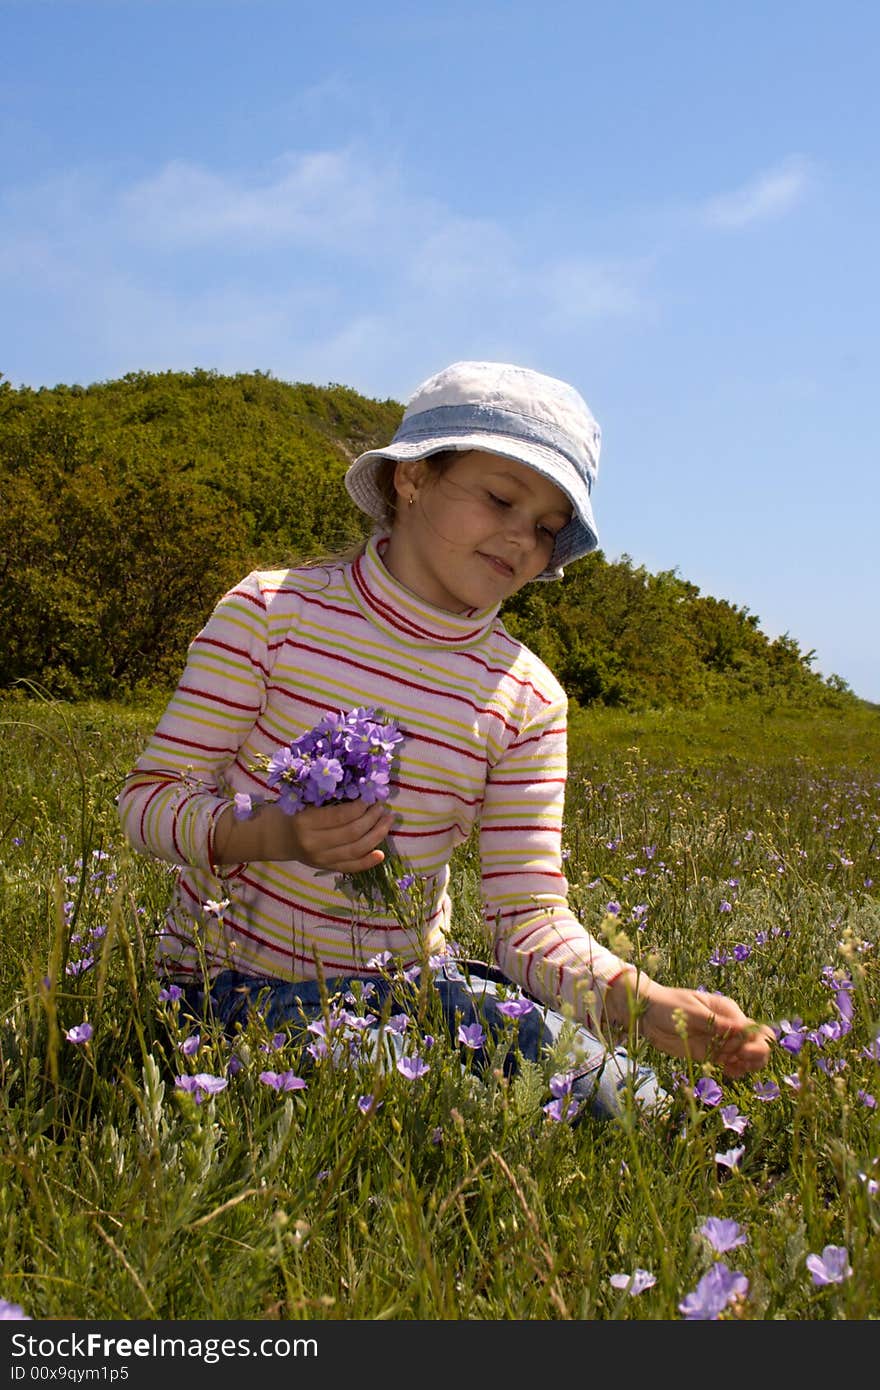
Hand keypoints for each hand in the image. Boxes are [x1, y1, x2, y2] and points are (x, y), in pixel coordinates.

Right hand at [214, 797, 395, 871]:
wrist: (271, 837)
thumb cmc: (288, 811)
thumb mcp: (302, 799)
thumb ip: (326, 796)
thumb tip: (360, 789)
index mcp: (305, 821)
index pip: (341, 816)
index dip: (360, 806)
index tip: (370, 796)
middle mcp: (313, 843)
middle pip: (352, 833)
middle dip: (372, 818)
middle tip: (382, 806)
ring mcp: (319, 858)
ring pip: (355, 850)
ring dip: (376, 835)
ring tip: (387, 821)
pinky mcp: (324, 867)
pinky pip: (350, 867)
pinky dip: (367, 862)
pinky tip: (381, 854)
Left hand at [608, 975, 773, 1077]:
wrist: (647, 1016)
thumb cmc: (667, 1006)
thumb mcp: (690, 1011)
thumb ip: (714, 1022)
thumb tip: (742, 1028)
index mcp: (728, 1010)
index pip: (753, 1029)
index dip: (750, 1043)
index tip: (736, 1051)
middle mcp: (730, 1026)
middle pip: (760, 1042)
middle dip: (755, 1054)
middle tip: (736, 1059)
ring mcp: (722, 1041)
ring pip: (749, 1056)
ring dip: (746, 1064)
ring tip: (729, 1065)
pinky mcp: (713, 1053)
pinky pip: (734, 1064)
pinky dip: (735, 1070)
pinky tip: (726, 1071)